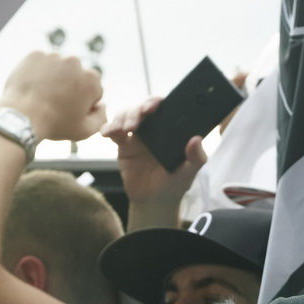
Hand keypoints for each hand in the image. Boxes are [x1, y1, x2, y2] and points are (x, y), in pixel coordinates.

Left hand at [0, 52, 105, 142]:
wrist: (22, 116)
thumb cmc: (55, 125)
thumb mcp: (86, 131)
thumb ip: (102, 117)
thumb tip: (103, 105)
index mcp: (92, 79)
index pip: (94, 89)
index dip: (85, 102)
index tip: (72, 110)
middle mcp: (75, 62)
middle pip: (76, 75)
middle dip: (71, 86)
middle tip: (57, 103)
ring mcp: (54, 56)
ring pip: (58, 67)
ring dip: (55, 78)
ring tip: (44, 96)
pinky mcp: (35, 54)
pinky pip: (41, 63)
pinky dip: (39, 72)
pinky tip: (34, 87)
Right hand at [102, 96, 205, 212]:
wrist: (154, 201)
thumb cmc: (175, 184)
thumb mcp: (189, 172)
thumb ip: (196, 157)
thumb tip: (197, 139)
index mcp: (170, 130)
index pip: (164, 108)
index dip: (157, 102)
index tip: (154, 106)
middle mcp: (153, 129)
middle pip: (142, 108)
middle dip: (137, 110)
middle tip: (136, 123)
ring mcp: (137, 135)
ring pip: (126, 115)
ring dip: (122, 118)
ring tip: (123, 130)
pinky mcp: (123, 144)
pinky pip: (113, 131)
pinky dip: (108, 128)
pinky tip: (106, 133)